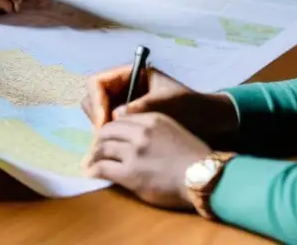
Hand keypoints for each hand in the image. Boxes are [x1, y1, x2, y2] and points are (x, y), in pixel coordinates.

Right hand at [81, 64, 238, 139]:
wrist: (212, 123)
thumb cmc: (192, 106)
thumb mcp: (167, 103)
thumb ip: (141, 106)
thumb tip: (114, 117)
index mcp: (131, 74)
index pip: (98, 83)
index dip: (97, 102)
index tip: (104, 123)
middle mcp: (123, 87)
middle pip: (94, 98)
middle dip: (96, 116)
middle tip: (103, 138)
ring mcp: (124, 103)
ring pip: (99, 113)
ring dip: (100, 128)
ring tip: (109, 146)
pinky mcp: (129, 120)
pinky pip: (110, 126)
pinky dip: (109, 137)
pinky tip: (116, 150)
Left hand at [83, 113, 209, 208]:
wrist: (206, 178)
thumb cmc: (195, 158)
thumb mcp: (173, 130)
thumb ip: (152, 128)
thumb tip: (132, 133)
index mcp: (152, 118)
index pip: (120, 118)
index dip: (111, 129)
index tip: (107, 137)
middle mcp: (140, 131)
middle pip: (107, 131)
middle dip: (99, 140)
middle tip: (96, 149)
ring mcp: (134, 152)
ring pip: (102, 148)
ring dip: (95, 155)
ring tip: (91, 161)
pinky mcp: (130, 173)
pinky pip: (103, 168)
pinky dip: (94, 170)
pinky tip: (91, 173)